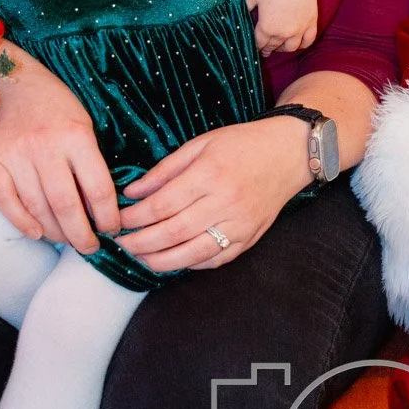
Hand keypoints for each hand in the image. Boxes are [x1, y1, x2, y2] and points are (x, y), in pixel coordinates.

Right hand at [0, 50, 119, 252]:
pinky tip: (36, 233)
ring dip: (55, 232)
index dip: (109, 217)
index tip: (113, 230)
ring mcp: (15, 153)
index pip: (99, 189)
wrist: (12, 82)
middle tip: (90, 247)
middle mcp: (45, 146)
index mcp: (77, 136)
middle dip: (82, 235)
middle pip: (66, 205)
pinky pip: (5, 200)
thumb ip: (91, 161)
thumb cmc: (56, 106)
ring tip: (66, 240)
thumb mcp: (85, 125)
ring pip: (37, 208)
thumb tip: (105, 207)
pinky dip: (21, 222)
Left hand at [117, 114, 311, 269]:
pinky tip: (174, 259)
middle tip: (122, 243)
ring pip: (193, 253)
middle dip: (141, 242)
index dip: (135, 216)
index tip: (119, 219)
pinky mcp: (250, 237)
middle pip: (173, 232)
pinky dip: (191, 264)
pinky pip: (216, 259)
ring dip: (161, 260)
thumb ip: (165, 170)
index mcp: (210, 173)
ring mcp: (240, 223)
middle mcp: (225, 201)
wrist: (288, 154)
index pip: (162, 204)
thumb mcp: (200, 144)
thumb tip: (132, 193)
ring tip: (142, 257)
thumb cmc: (242, 144)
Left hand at [243, 0, 318, 55]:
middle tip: (266, 50)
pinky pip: (308, 41)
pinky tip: (298, 43)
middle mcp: (282, 33)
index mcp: (266, 27)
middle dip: (268, 49)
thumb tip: (237, 10)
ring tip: (281, 46)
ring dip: (284, 49)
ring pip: (291, 48)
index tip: (255, 47)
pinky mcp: (310, 24)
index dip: (256, 46)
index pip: (259, 43)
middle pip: (274, 46)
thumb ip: (245, 6)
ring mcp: (298, 30)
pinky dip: (303, 45)